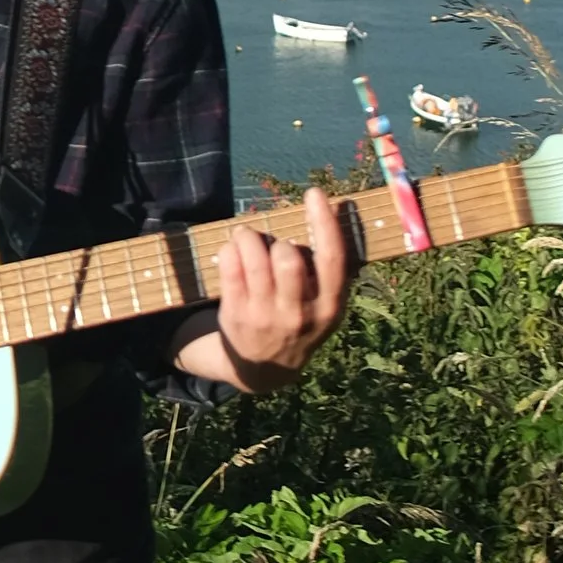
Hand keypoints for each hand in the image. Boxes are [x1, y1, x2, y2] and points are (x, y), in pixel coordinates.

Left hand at [188, 188, 353, 393]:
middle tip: (271, 241)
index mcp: (330, 307)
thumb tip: (324, 213)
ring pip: (255, 258)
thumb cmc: (300, 321)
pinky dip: (231, 249)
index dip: (324, 222)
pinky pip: (230, 266)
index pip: (332, 258)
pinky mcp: (236, 314)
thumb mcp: (325, 307)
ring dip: (249, 237)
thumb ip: (327, 272)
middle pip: (287, 257)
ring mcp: (265, 316)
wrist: (266, 369)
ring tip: (246, 237)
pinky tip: (234, 251)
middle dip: (278, 240)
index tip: (315, 193)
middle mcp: (299, 314)